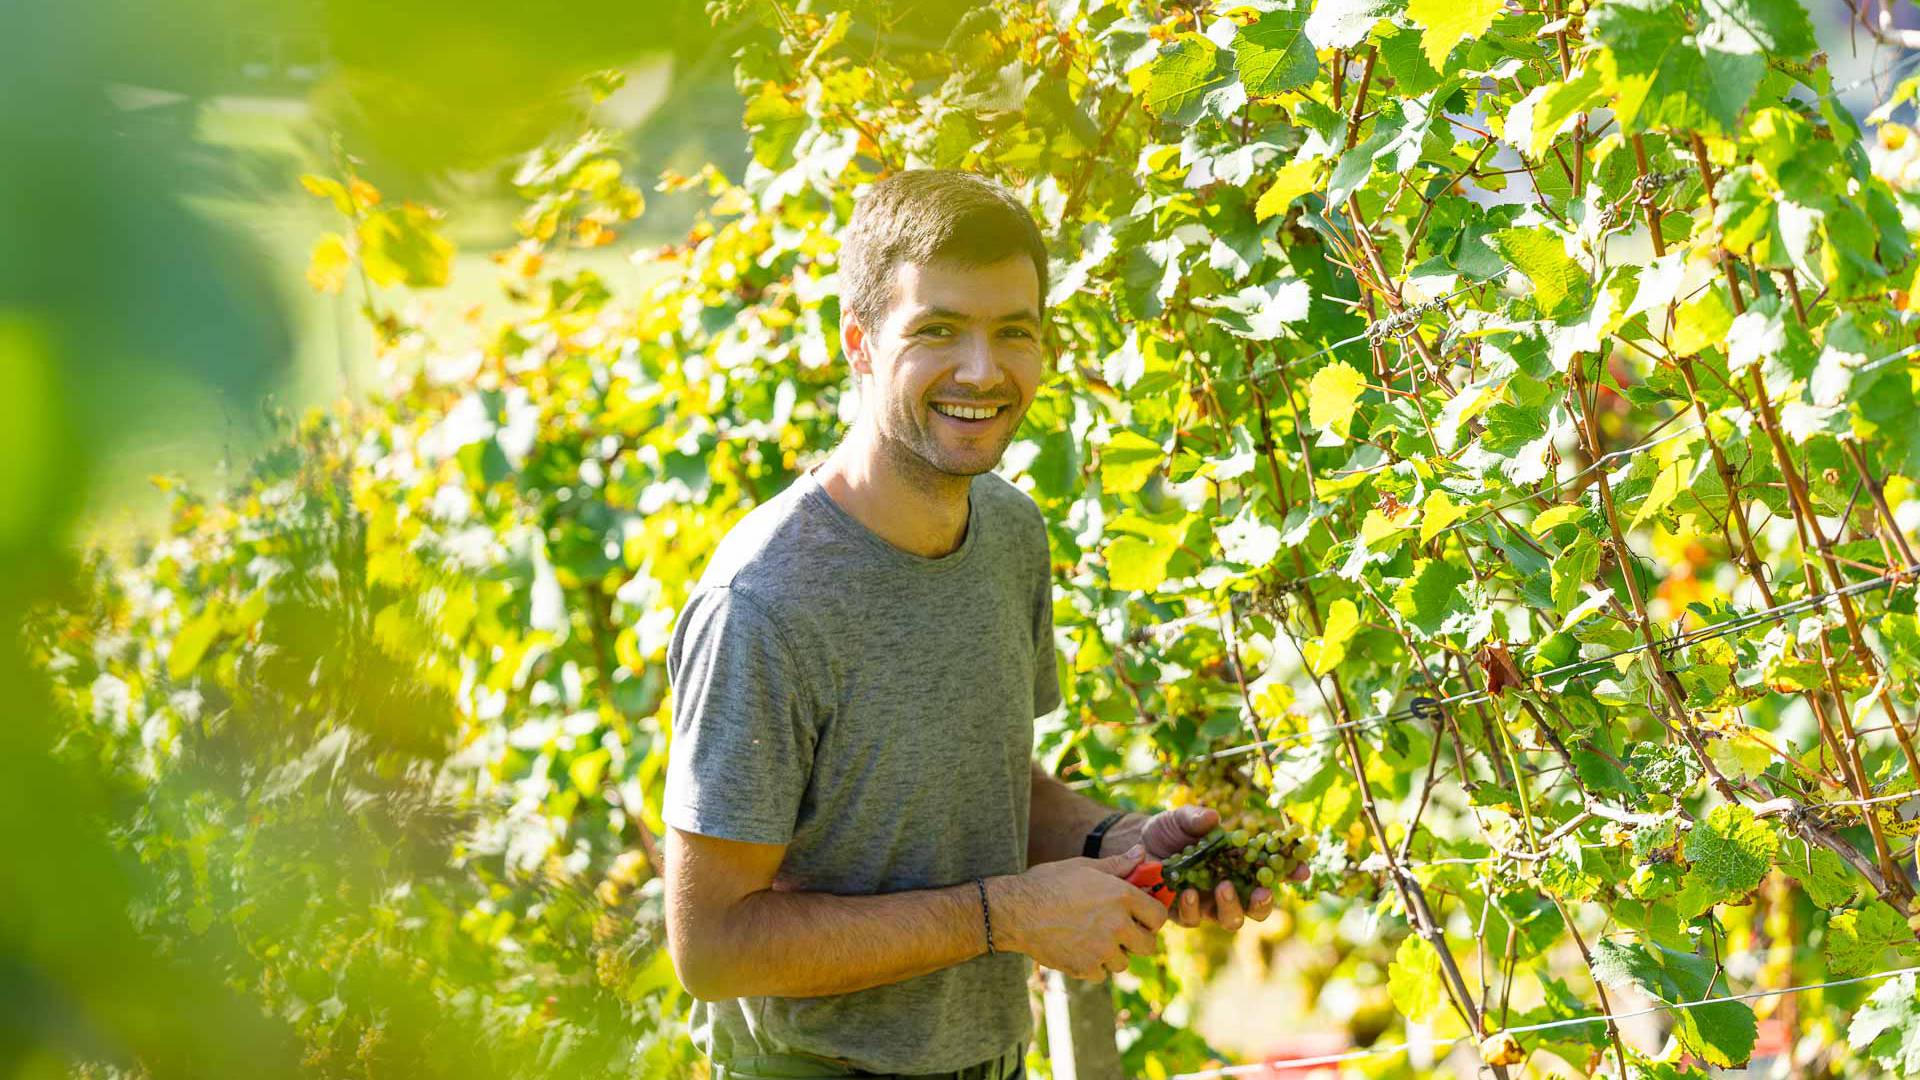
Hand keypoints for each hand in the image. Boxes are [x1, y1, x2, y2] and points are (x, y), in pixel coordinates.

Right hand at [991, 847, 1166, 981]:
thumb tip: (1142, 853)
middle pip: (1148, 945)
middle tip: (1121, 932)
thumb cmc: (1048, 883)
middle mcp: (1117, 924)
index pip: (1158, 916)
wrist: (1015, 910)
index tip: (1141, 917)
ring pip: (1125, 962)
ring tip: (1094, 939)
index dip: (1151, 916)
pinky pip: (1102, 973)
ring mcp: (1101, 949)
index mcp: (1121, 896)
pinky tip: (1078, 949)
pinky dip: (1093, 966)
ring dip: (1114, 954)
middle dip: (1137, 939)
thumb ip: (1118, 864)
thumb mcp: (1084, 867)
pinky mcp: (1085, 968)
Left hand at [1134, 805, 1306, 930]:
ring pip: (1230, 919)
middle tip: (1262, 891)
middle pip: (1257, 907)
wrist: (1136, 844)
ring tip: (1223, 887)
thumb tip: (1213, 818)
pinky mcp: (1182, 913)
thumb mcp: (1182, 819)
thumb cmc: (1168, 830)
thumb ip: (1197, 818)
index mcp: (1239, 864)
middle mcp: (1229, 887)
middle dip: (1264, 902)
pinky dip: (1192, 907)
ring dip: (1231, 907)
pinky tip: (1187, 891)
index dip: (1291, 872)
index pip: (1272, 871)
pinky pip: (1193, 919)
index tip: (1302, 869)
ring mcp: (1207, 903)